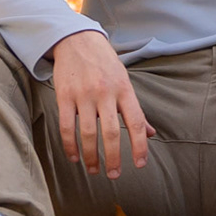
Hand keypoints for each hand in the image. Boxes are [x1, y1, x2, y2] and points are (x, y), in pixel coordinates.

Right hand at [51, 30, 151, 178]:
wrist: (78, 40)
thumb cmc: (105, 64)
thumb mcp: (125, 82)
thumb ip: (135, 109)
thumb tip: (150, 133)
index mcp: (125, 90)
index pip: (136, 122)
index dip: (140, 146)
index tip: (140, 164)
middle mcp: (106, 93)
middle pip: (112, 132)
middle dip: (114, 157)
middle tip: (114, 175)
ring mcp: (84, 95)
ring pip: (88, 133)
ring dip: (91, 156)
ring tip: (94, 170)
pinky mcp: (64, 96)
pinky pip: (66, 126)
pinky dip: (70, 145)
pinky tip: (74, 157)